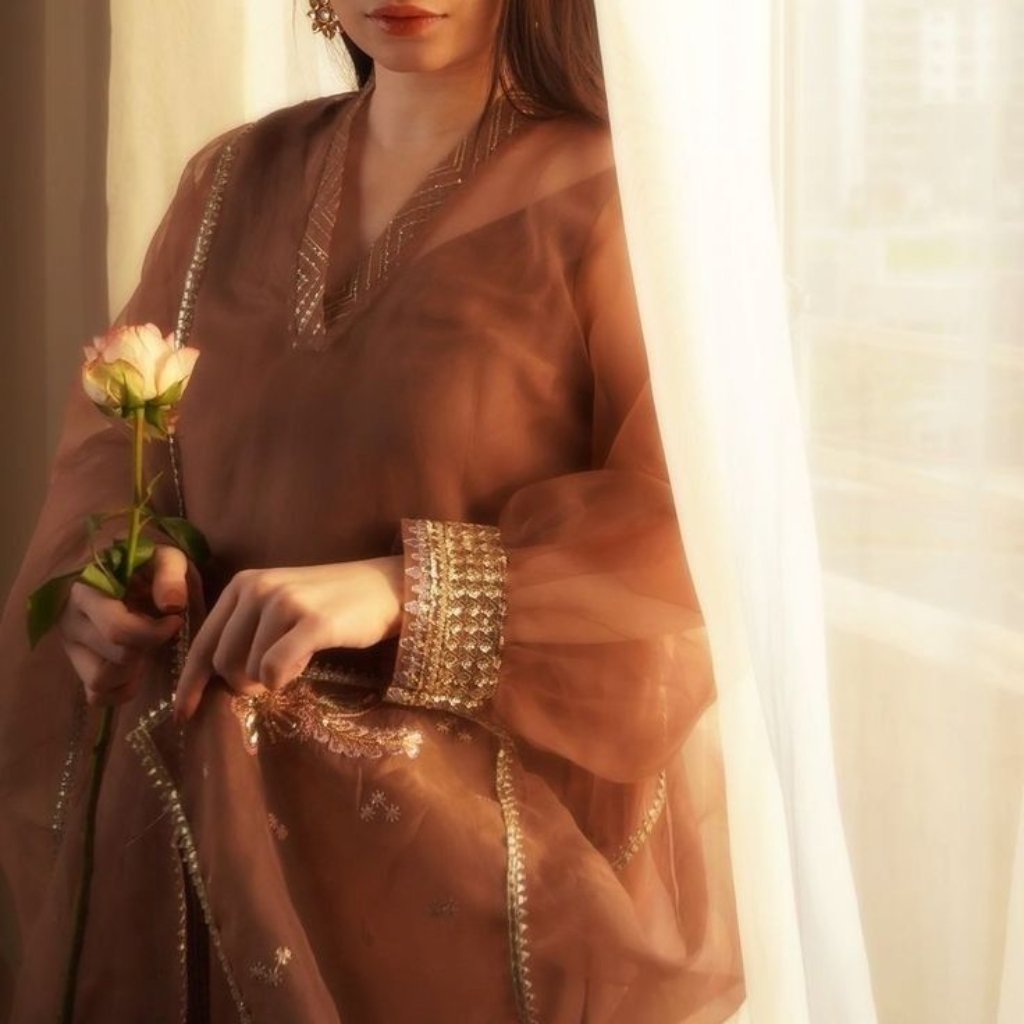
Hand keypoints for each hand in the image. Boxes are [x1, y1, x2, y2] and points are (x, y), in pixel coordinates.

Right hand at [58, 544, 195, 706]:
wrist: (129, 572)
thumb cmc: (146, 565)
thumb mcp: (162, 557)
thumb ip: (169, 574)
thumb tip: (172, 606)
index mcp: (87, 591)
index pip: (117, 630)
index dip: (153, 633)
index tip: (175, 621)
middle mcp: (70, 621)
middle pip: (114, 658)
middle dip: (147, 650)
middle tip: (161, 634)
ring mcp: (70, 647)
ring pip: (100, 681)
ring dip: (133, 673)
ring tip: (147, 650)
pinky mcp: (77, 667)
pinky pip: (96, 696)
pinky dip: (122, 690)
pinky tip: (137, 669)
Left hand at [172, 555, 404, 722]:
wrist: (383, 587)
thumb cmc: (328, 604)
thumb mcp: (278, 608)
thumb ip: (246, 632)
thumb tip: (217, 681)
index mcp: (242, 585)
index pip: (202, 642)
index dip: (190, 682)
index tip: (183, 713)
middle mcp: (257, 589)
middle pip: (223, 663)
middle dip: (243, 683)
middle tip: (272, 679)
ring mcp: (284, 603)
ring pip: (250, 670)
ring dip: (271, 680)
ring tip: (297, 660)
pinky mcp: (312, 621)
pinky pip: (276, 670)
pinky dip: (284, 679)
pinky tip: (303, 664)